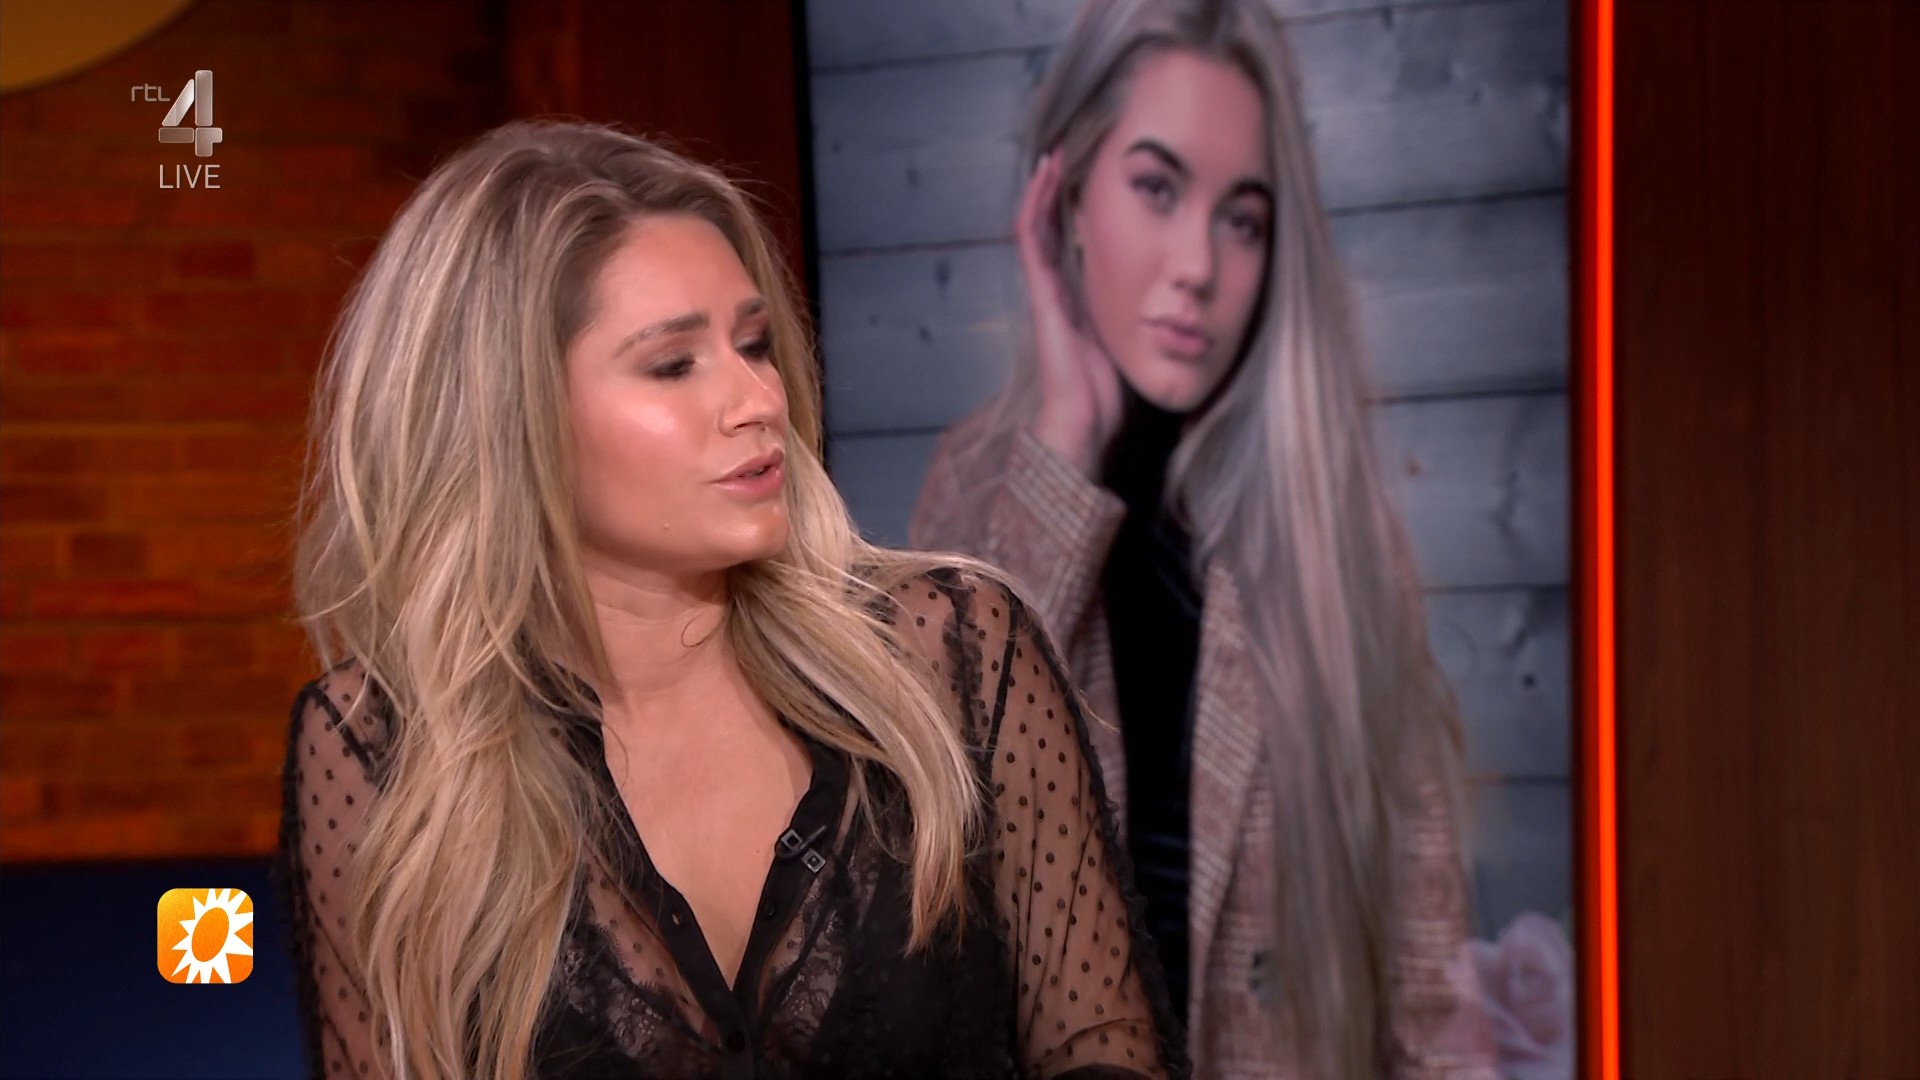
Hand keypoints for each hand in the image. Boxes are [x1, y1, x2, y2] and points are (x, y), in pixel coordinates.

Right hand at [1017, 151, 1122, 478]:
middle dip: (1061, 192)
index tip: (1102, 180)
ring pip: (1037, 225)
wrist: (1086, 422)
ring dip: (1045, 188)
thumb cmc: (1114, 394)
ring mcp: (1045, 290)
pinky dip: (1035, 204)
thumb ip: (1152, 324)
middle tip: (1074, 153)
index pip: (1077, 245)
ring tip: (1056, 154)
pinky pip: (1031, 238)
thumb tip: (1190, 311)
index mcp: (1082, 300)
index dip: (1081, 213)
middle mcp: (1060, 290)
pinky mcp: (1040, 292)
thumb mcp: (1139, 345)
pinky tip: (1045, 176)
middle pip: (1054, 228)